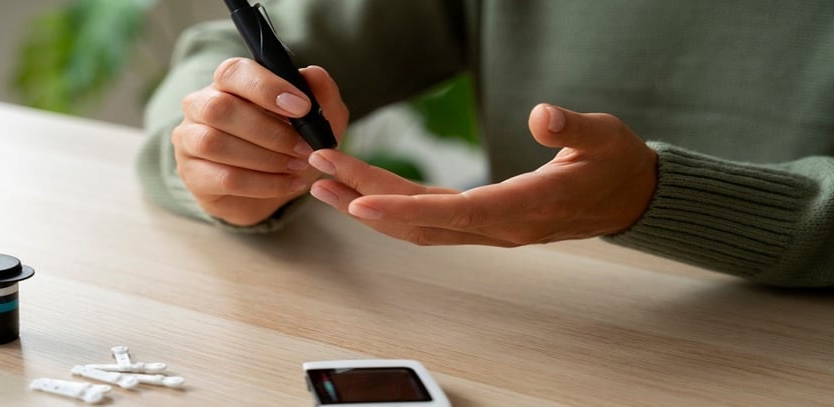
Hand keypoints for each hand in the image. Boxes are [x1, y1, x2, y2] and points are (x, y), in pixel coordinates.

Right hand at [172, 58, 348, 225]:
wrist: (273, 186)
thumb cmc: (289, 143)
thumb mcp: (316, 120)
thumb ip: (321, 95)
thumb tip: (313, 73)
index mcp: (229, 83)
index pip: (233, 72)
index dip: (267, 88)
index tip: (302, 107)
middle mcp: (201, 105)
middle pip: (220, 109)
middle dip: (269, 131)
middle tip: (304, 147)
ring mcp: (190, 140)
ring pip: (215, 144)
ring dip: (265, 158)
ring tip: (298, 166)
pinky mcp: (193, 175)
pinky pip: (224, 178)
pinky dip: (263, 183)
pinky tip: (289, 184)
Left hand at [308, 104, 656, 245]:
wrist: (629, 197)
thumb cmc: (616, 165)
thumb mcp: (605, 138)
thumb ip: (573, 128)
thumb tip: (543, 115)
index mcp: (525, 208)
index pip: (455, 214)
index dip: (404, 212)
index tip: (360, 203)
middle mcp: (500, 227)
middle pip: (421, 222)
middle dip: (366, 201)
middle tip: (319, 174)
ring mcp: (490, 229)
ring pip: (419, 226)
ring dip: (370, 207)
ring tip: (324, 185)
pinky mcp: (484, 221)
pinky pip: (430, 219)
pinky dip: (392, 207)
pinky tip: (363, 194)